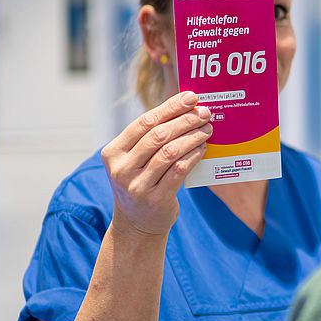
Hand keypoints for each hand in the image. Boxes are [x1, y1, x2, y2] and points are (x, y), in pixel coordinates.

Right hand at [102, 91, 211, 235]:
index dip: (170, 107)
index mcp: (113, 152)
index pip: (144, 122)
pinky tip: (202, 148)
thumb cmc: (141, 182)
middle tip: (205, 113)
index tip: (191, 97)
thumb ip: (150, 137)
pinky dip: (193, 156)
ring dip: (192, 137)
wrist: (137, 223)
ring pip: (169, 152)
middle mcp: (121, 169)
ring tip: (207, 130)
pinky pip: (178, 171)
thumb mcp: (135, 160)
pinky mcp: (155, 199)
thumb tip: (185, 107)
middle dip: (185, 120)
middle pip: (158, 135)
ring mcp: (137, 186)